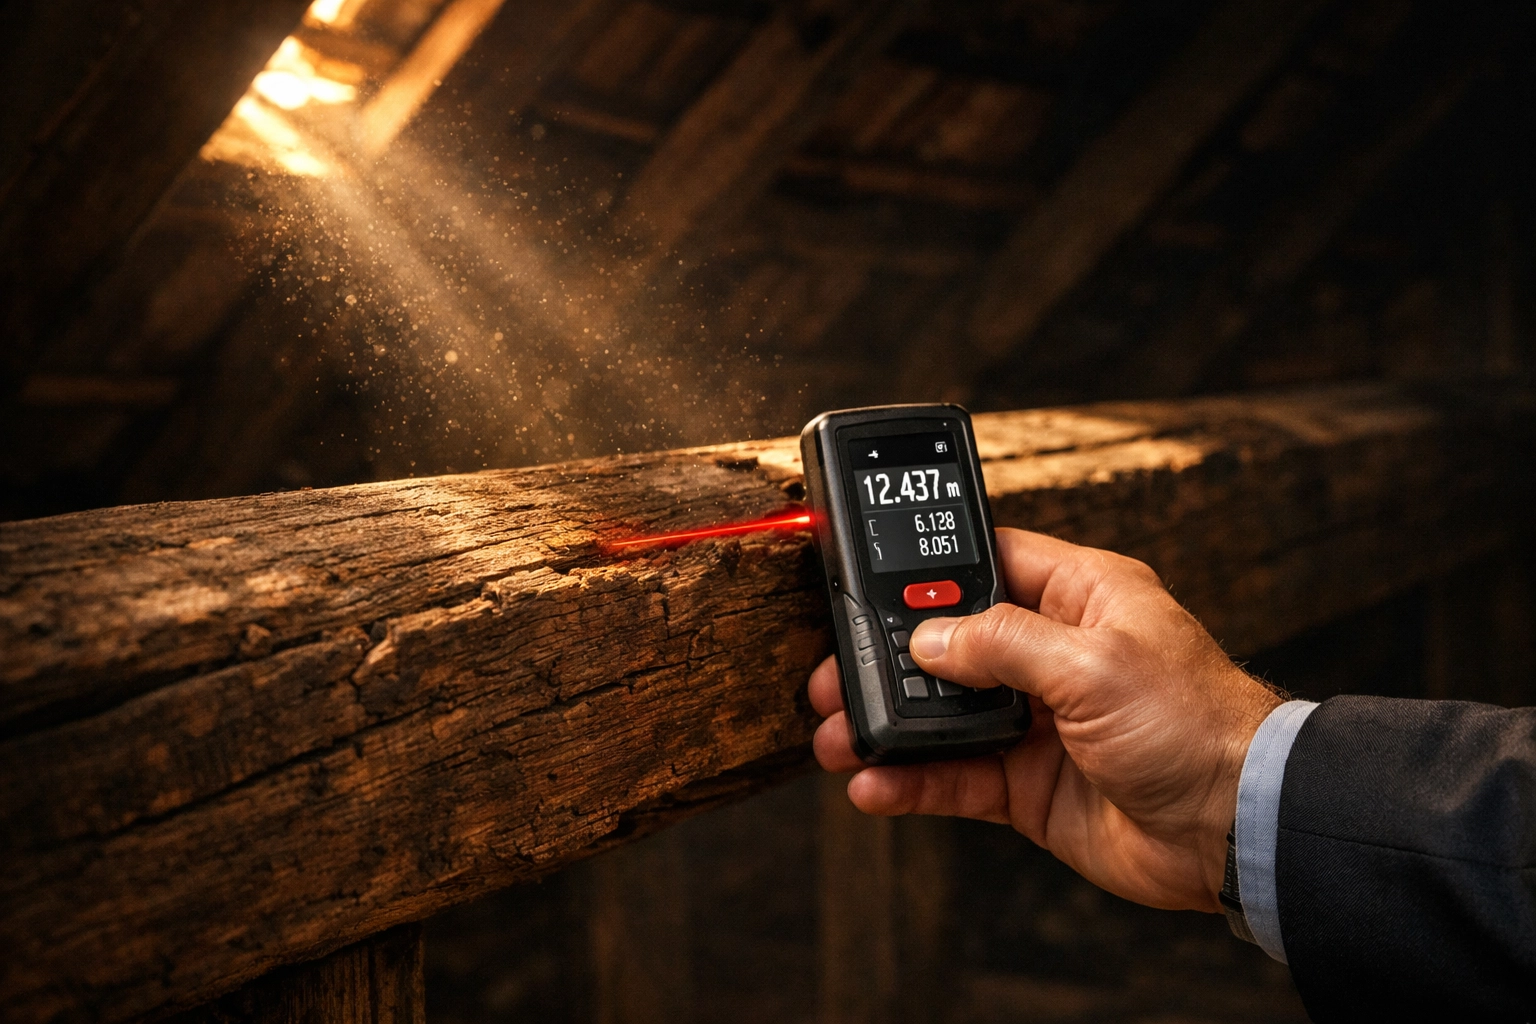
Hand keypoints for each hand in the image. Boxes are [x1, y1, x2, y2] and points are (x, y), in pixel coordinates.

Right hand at [809, 528, 1281, 912]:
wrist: (1236, 829)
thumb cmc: (1197, 725)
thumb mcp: (1094, 663)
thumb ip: (1003, 644)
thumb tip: (930, 640)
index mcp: (1079, 598)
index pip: (987, 564)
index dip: (929, 570)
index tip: (869, 581)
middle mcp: (1053, 654)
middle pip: (948, 643)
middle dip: (888, 659)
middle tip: (836, 671)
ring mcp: (1037, 721)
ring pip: (941, 713)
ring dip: (888, 724)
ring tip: (836, 735)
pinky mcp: (1027, 783)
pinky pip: (955, 776)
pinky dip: (911, 780)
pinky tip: (874, 784)